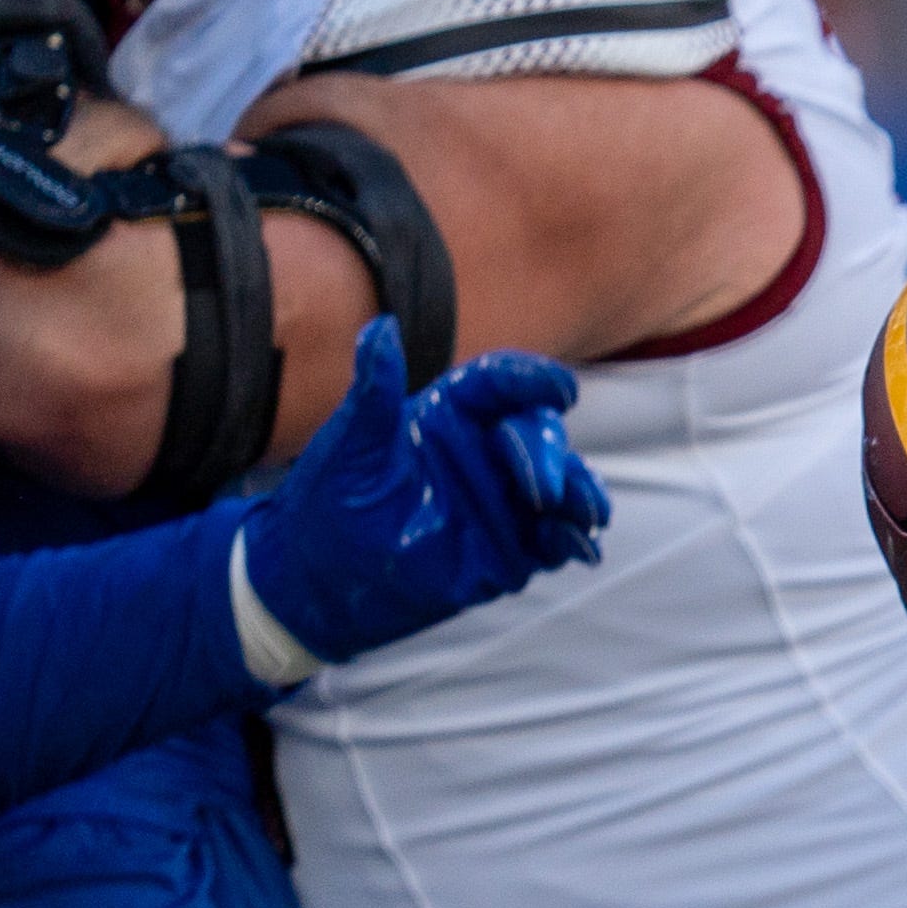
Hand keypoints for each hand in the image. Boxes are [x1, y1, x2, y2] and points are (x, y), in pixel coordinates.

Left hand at [235, 324, 605, 674]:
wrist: (321, 580)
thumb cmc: (327, 503)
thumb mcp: (350, 444)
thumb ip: (375, 390)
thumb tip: (382, 327)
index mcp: (446, 417)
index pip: (498, 386)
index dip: (531, 380)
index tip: (560, 390)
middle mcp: (481, 454)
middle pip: (535, 434)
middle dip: (547, 454)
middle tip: (539, 487)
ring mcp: (500, 502)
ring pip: (560, 486)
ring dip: (580, 494)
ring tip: (585, 513)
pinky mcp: (510, 550)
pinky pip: (555, 540)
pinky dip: (573, 541)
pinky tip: (579, 547)